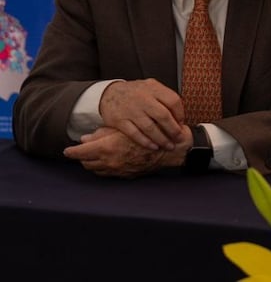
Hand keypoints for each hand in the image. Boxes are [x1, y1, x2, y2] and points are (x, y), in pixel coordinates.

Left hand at [63, 126, 190, 177]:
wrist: (171, 148)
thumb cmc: (151, 132)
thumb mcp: (125, 127)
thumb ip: (103, 132)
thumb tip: (86, 138)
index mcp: (107, 148)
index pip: (80, 153)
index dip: (72, 151)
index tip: (67, 150)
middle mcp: (110, 162)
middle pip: (86, 163)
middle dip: (82, 158)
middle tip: (82, 151)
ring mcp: (118, 171)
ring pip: (96, 171)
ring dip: (92, 164)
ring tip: (93, 156)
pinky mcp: (127, 175)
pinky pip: (109, 174)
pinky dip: (104, 169)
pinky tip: (108, 162)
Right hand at [98, 79, 185, 150]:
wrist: (108, 94)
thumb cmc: (135, 93)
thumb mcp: (151, 87)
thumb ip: (164, 97)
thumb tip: (179, 116)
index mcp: (153, 88)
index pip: (173, 100)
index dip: (180, 114)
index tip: (181, 123)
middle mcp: (142, 98)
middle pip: (163, 116)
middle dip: (173, 130)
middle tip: (179, 138)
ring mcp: (130, 110)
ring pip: (150, 127)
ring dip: (161, 139)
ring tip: (168, 145)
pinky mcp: (119, 121)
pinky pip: (135, 134)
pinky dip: (145, 142)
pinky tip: (153, 146)